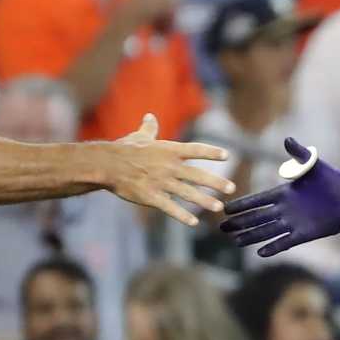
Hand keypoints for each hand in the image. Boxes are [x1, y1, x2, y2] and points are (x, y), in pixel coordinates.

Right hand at [96, 114, 235, 225]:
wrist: (107, 164)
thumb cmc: (123, 149)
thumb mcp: (139, 137)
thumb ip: (149, 129)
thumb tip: (150, 116)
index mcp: (168, 150)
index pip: (195, 150)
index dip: (211, 152)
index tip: (226, 156)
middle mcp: (169, 166)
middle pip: (198, 175)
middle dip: (216, 182)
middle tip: (231, 188)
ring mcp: (161, 182)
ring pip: (188, 193)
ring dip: (204, 201)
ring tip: (218, 207)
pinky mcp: (151, 197)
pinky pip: (170, 208)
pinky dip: (182, 216)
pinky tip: (193, 222)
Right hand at [220, 139, 339, 256]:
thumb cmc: (332, 178)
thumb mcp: (313, 164)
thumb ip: (298, 154)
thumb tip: (287, 139)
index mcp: (284, 193)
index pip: (257, 200)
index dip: (242, 205)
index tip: (226, 209)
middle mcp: (285, 209)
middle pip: (257, 218)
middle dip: (240, 223)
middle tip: (222, 228)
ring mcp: (293, 222)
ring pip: (267, 231)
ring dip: (251, 236)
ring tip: (235, 241)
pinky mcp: (304, 234)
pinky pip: (285, 242)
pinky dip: (273, 247)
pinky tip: (259, 253)